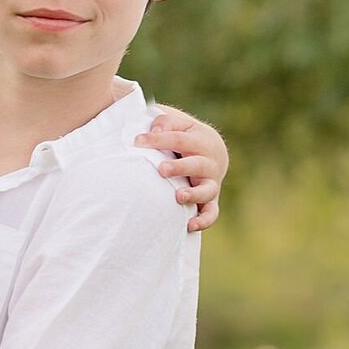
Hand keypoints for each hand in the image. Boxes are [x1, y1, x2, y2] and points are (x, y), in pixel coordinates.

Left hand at [136, 106, 228, 231]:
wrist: (211, 151)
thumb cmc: (185, 135)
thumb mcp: (177, 123)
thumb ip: (165, 122)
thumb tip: (154, 131)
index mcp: (201, 139)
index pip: (179, 139)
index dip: (158, 140)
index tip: (137, 141)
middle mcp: (209, 162)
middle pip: (196, 164)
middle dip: (179, 168)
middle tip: (162, 169)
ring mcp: (211, 182)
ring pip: (207, 190)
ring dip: (193, 194)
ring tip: (178, 196)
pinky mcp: (210, 200)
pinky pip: (211, 213)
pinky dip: (203, 220)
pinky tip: (189, 226)